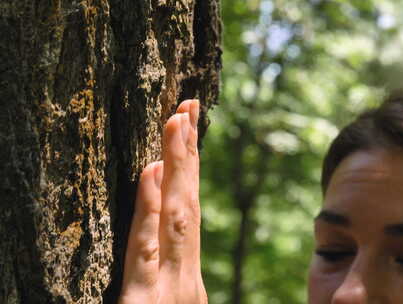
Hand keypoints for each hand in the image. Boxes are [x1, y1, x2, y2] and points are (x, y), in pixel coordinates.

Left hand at [119, 100, 206, 303]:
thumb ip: (166, 279)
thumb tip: (168, 246)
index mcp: (184, 275)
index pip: (188, 213)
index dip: (190, 169)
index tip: (188, 128)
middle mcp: (183, 275)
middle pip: (187, 203)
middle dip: (188, 153)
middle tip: (186, 107)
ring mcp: (167, 287)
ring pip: (173, 216)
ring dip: (177, 166)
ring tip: (176, 121)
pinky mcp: (143, 302)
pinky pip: (145, 249)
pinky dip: (149, 208)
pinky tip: (151, 171)